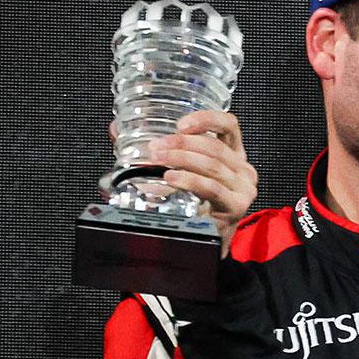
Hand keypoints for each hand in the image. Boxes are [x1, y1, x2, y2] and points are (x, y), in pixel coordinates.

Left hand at [129, 110, 255, 239]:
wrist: (207, 240)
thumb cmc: (194, 203)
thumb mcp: (179, 170)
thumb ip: (152, 150)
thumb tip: (115, 130)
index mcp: (232, 154)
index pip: (228, 125)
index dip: (206, 119)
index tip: (180, 125)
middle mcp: (242, 168)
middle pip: (215, 146)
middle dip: (181, 144)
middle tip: (155, 148)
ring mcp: (242, 187)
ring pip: (212, 166)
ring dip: (181, 160)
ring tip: (158, 161)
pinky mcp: (236, 205)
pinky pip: (212, 188)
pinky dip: (189, 180)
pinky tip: (171, 178)